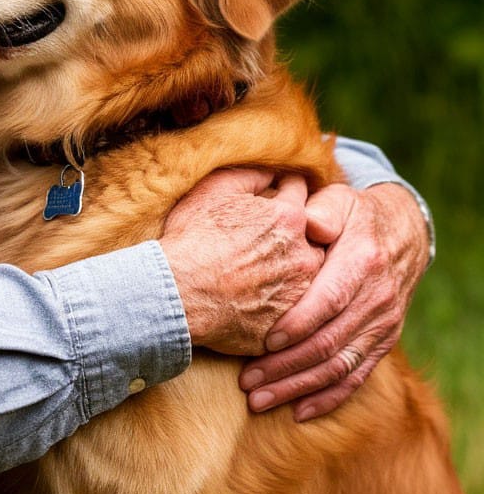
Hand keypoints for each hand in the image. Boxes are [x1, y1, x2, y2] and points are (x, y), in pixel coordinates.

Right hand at [161, 169, 323, 355]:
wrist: (179, 292)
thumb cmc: (193, 238)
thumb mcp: (215, 190)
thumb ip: (252, 175)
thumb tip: (273, 171)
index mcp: (289, 217)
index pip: (300, 191)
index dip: (285, 188)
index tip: (276, 195)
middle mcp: (303, 254)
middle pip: (314, 235)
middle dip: (298, 233)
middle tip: (271, 237)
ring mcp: (299, 291)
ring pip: (309, 274)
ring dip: (295, 269)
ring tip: (266, 270)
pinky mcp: (289, 322)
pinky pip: (296, 308)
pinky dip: (284, 300)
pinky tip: (260, 297)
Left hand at [238, 182, 430, 420]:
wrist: (402, 232)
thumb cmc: (353, 213)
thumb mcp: (338, 200)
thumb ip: (320, 211)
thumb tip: (307, 222)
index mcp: (362, 262)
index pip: (328, 301)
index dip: (297, 324)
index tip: (263, 340)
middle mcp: (377, 299)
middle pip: (329, 342)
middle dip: (286, 366)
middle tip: (247, 380)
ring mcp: (383, 324)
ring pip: (339, 366)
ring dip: (298, 387)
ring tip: (259, 398)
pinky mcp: (383, 341)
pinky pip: (357, 377)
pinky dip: (328, 397)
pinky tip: (298, 411)